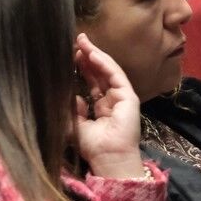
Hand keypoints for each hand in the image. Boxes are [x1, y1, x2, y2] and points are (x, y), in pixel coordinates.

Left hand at [70, 34, 143, 177]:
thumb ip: (74, 110)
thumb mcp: (75, 125)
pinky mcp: (129, 96)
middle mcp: (113, 100)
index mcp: (102, 108)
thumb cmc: (93, 147)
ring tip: (82, 41)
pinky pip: (116, 75)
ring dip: (95, 55)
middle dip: (88, 57)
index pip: (92, 82)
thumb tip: (74, 95)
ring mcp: (122, 97)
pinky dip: (104, 64)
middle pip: (100, 73)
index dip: (82, 68)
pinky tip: (92, 54)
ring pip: (108, 70)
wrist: (108, 159)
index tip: (70, 55)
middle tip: (77, 41)